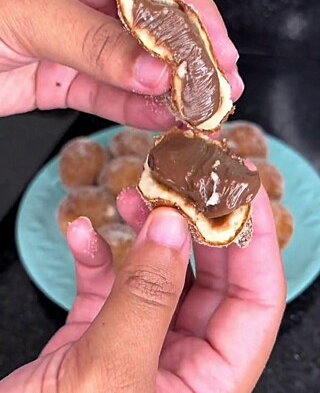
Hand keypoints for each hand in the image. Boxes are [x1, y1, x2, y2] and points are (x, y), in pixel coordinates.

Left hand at [0, 0, 242, 128]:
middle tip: (219, 87)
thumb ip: (95, 42)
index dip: (195, 15)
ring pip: (132, 66)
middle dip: (187, 60)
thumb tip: (153, 70)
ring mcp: (75, 38)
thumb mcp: (28, 11)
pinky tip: (160, 119)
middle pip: (151, 26)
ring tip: (198, 112)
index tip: (221, 51)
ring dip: (165, 92)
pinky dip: (132, 109)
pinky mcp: (63, 76)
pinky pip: (105, 93)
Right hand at [1, 188, 284, 391]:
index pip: (257, 301)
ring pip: (158, 274)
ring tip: (135, 197)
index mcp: (209, 382)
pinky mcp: (98, 336)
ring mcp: (138, 344)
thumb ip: (146, 297)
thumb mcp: (112, 372)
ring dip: (146, 232)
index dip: (257, 243)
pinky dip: (96, 255)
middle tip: (188, 183)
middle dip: (197, 225)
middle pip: (208, 278)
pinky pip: (107, 284)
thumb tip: (172, 227)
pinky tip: (83, 233)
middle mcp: (181, 361)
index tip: (244, 194)